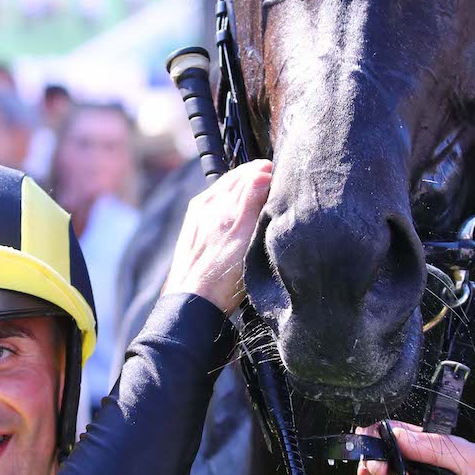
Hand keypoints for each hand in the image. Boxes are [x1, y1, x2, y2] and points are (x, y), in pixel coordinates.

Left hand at [161, 160, 271, 313]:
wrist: (192, 304)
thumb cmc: (220, 275)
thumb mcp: (243, 234)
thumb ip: (251, 200)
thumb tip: (262, 171)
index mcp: (215, 200)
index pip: (247, 173)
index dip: (267, 171)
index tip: (283, 175)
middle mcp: (204, 205)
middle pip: (236, 181)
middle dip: (256, 177)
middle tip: (278, 181)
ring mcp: (198, 218)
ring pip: (226, 194)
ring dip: (245, 189)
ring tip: (263, 195)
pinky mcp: (194, 232)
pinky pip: (216, 208)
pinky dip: (232, 204)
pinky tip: (241, 215)